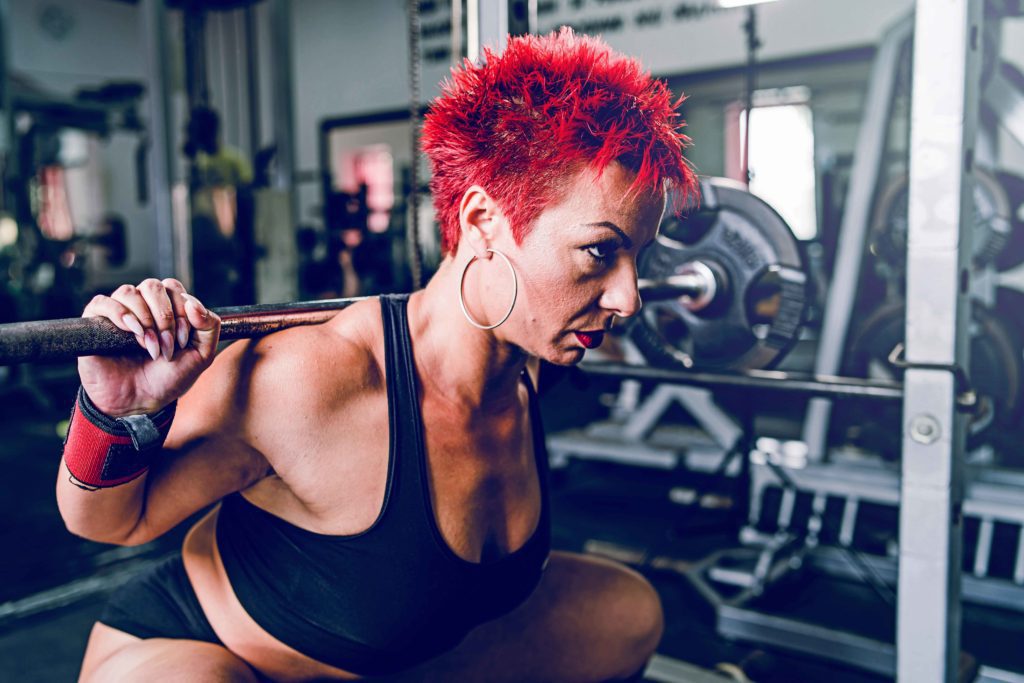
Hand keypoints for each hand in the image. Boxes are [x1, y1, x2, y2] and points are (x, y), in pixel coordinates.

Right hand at [77, 279, 220, 415]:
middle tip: (166, 346)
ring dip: (144, 319)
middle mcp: (142, 305)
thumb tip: (192, 301)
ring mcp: (118, 312)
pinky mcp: (95, 321)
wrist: (139, 401)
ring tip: (148, 347)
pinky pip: (103, 301)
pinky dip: (119, 314)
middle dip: (164, 317)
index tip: (182, 342)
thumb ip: (210, 326)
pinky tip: (131, 333)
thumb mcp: (201, 355)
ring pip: (129, 292)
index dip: (181, 312)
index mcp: (167, 308)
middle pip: (153, 286)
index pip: (175, 289)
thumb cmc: (168, 378)